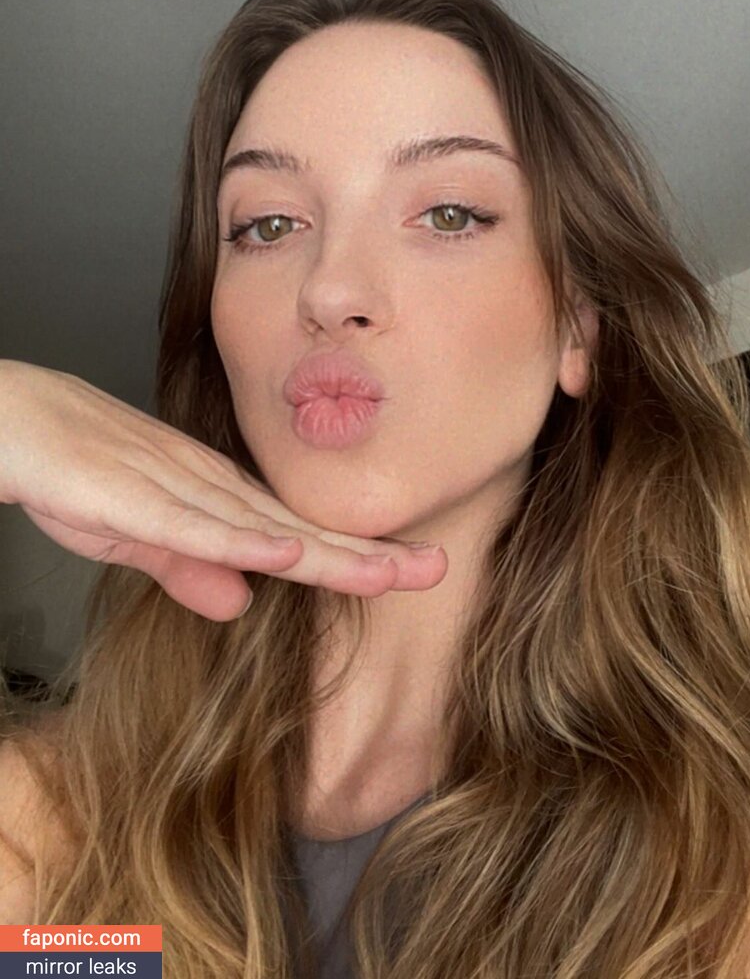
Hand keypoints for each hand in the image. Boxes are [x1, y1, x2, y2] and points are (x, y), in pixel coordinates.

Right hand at [0, 360, 446, 621]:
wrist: (14, 418)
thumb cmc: (78, 470)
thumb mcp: (138, 536)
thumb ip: (190, 567)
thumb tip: (244, 603)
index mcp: (216, 497)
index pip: (298, 534)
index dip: (355, 555)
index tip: (412, 569)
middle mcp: (209, 487)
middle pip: (297, 528)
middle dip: (366, 553)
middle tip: (436, 567)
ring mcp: (172, 486)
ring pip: (260, 527)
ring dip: (324, 551)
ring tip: (386, 571)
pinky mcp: (128, 493)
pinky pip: (191, 523)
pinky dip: (238, 541)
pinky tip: (283, 556)